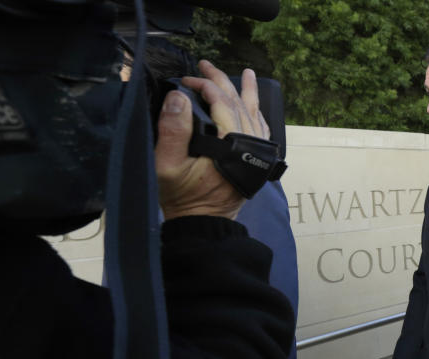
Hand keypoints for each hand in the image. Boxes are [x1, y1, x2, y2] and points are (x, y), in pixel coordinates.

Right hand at [155, 60, 269, 220]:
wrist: (204, 223)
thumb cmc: (184, 197)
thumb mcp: (167, 165)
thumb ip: (173, 130)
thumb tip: (178, 97)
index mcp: (229, 143)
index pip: (221, 102)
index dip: (203, 85)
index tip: (186, 80)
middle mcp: (248, 145)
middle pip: (238, 104)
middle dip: (222, 81)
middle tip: (206, 65)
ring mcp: (255, 153)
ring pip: (254, 115)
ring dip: (248, 93)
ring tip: (248, 74)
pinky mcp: (255, 160)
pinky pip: (260, 130)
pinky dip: (256, 115)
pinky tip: (254, 107)